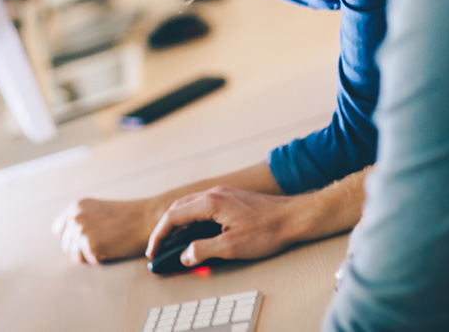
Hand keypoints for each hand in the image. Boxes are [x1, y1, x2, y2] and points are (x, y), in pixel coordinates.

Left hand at [52, 197, 163, 263]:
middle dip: (82, 248)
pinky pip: (89, 262)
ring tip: (108, 246)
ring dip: (90, 256)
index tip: (85, 240)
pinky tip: (112, 249)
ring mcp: (81, 230)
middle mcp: (75, 217)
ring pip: (75, 256)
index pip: (59, 229)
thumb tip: (64, 237)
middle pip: (67, 245)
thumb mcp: (98, 211)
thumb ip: (81, 219)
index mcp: (76, 207)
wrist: (146, 218)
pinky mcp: (90, 244)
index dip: (71, 237)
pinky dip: (101, 260)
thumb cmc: (126, 217)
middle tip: (103, 243)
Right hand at [146, 185, 296, 266]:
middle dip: (166, 228)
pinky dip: (192, 218)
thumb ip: (204, 250)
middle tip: (159, 247)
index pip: (173, 216)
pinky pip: (202, 206)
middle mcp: (213, 193)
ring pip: (190, 205)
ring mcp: (223, 193)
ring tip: (174, 241)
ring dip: (178, 222)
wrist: (295, 217)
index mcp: (209, 203)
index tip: (153, 250)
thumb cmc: (267, 230)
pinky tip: (196, 231)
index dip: (160, 235)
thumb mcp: (232, 247)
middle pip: (178, 208)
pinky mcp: (231, 198)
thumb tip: (186, 256)